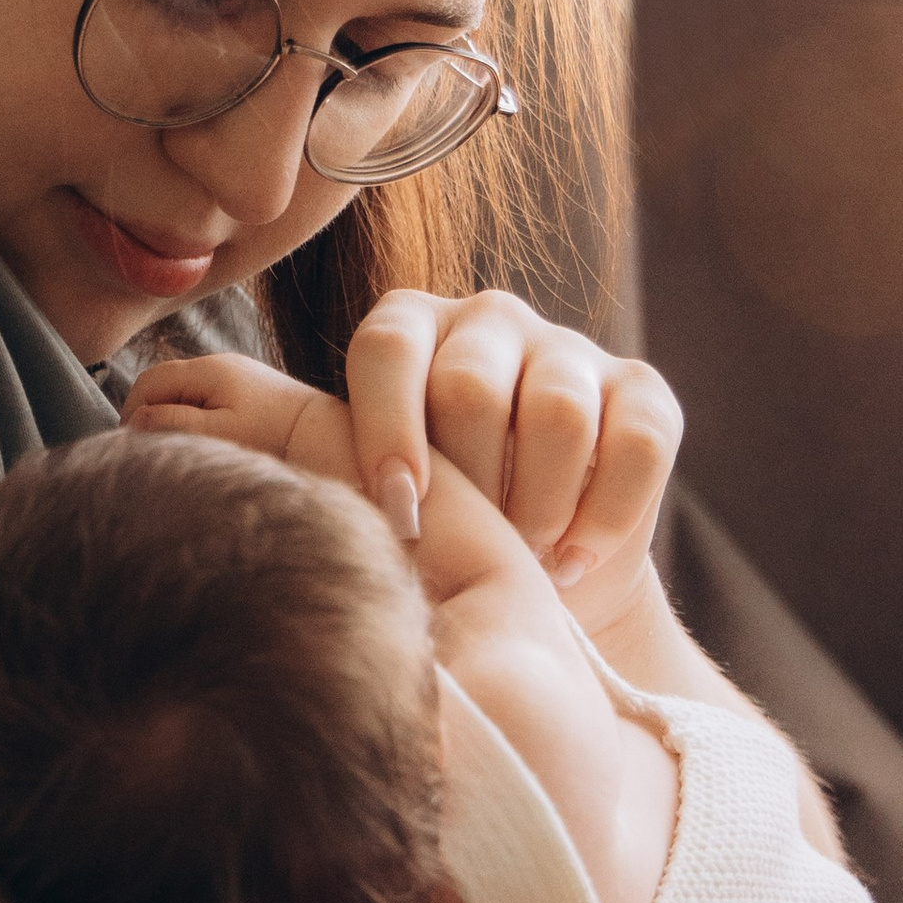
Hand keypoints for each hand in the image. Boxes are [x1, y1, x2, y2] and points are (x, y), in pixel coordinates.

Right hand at [124, 349, 358, 484]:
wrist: (324, 434)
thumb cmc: (273, 436)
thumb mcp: (220, 432)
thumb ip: (174, 424)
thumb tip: (136, 419)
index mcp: (209, 370)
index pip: (149, 382)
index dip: (131, 411)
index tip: (130, 445)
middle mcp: (220, 364)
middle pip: (164, 384)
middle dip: (149, 414)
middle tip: (148, 450)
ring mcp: (234, 375)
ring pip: (184, 392)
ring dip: (171, 417)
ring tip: (176, 448)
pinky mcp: (247, 389)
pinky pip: (205, 398)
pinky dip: (194, 417)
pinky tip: (203, 441)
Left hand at [342, 288, 683, 626]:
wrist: (540, 581)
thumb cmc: (437, 536)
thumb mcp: (373, 496)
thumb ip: (325, 459)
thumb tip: (259, 430)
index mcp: (409, 329)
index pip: (388, 347)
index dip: (389, 431)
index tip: (400, 514)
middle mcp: (488, 321)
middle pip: (471, 387)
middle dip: (471, 488)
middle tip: (470, 550)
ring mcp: (570, 349)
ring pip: (557, 414)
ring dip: (536, 508)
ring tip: (523, 560)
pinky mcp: (644, 390)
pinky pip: (636, 444)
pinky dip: (602, 518)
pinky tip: (572, 559)